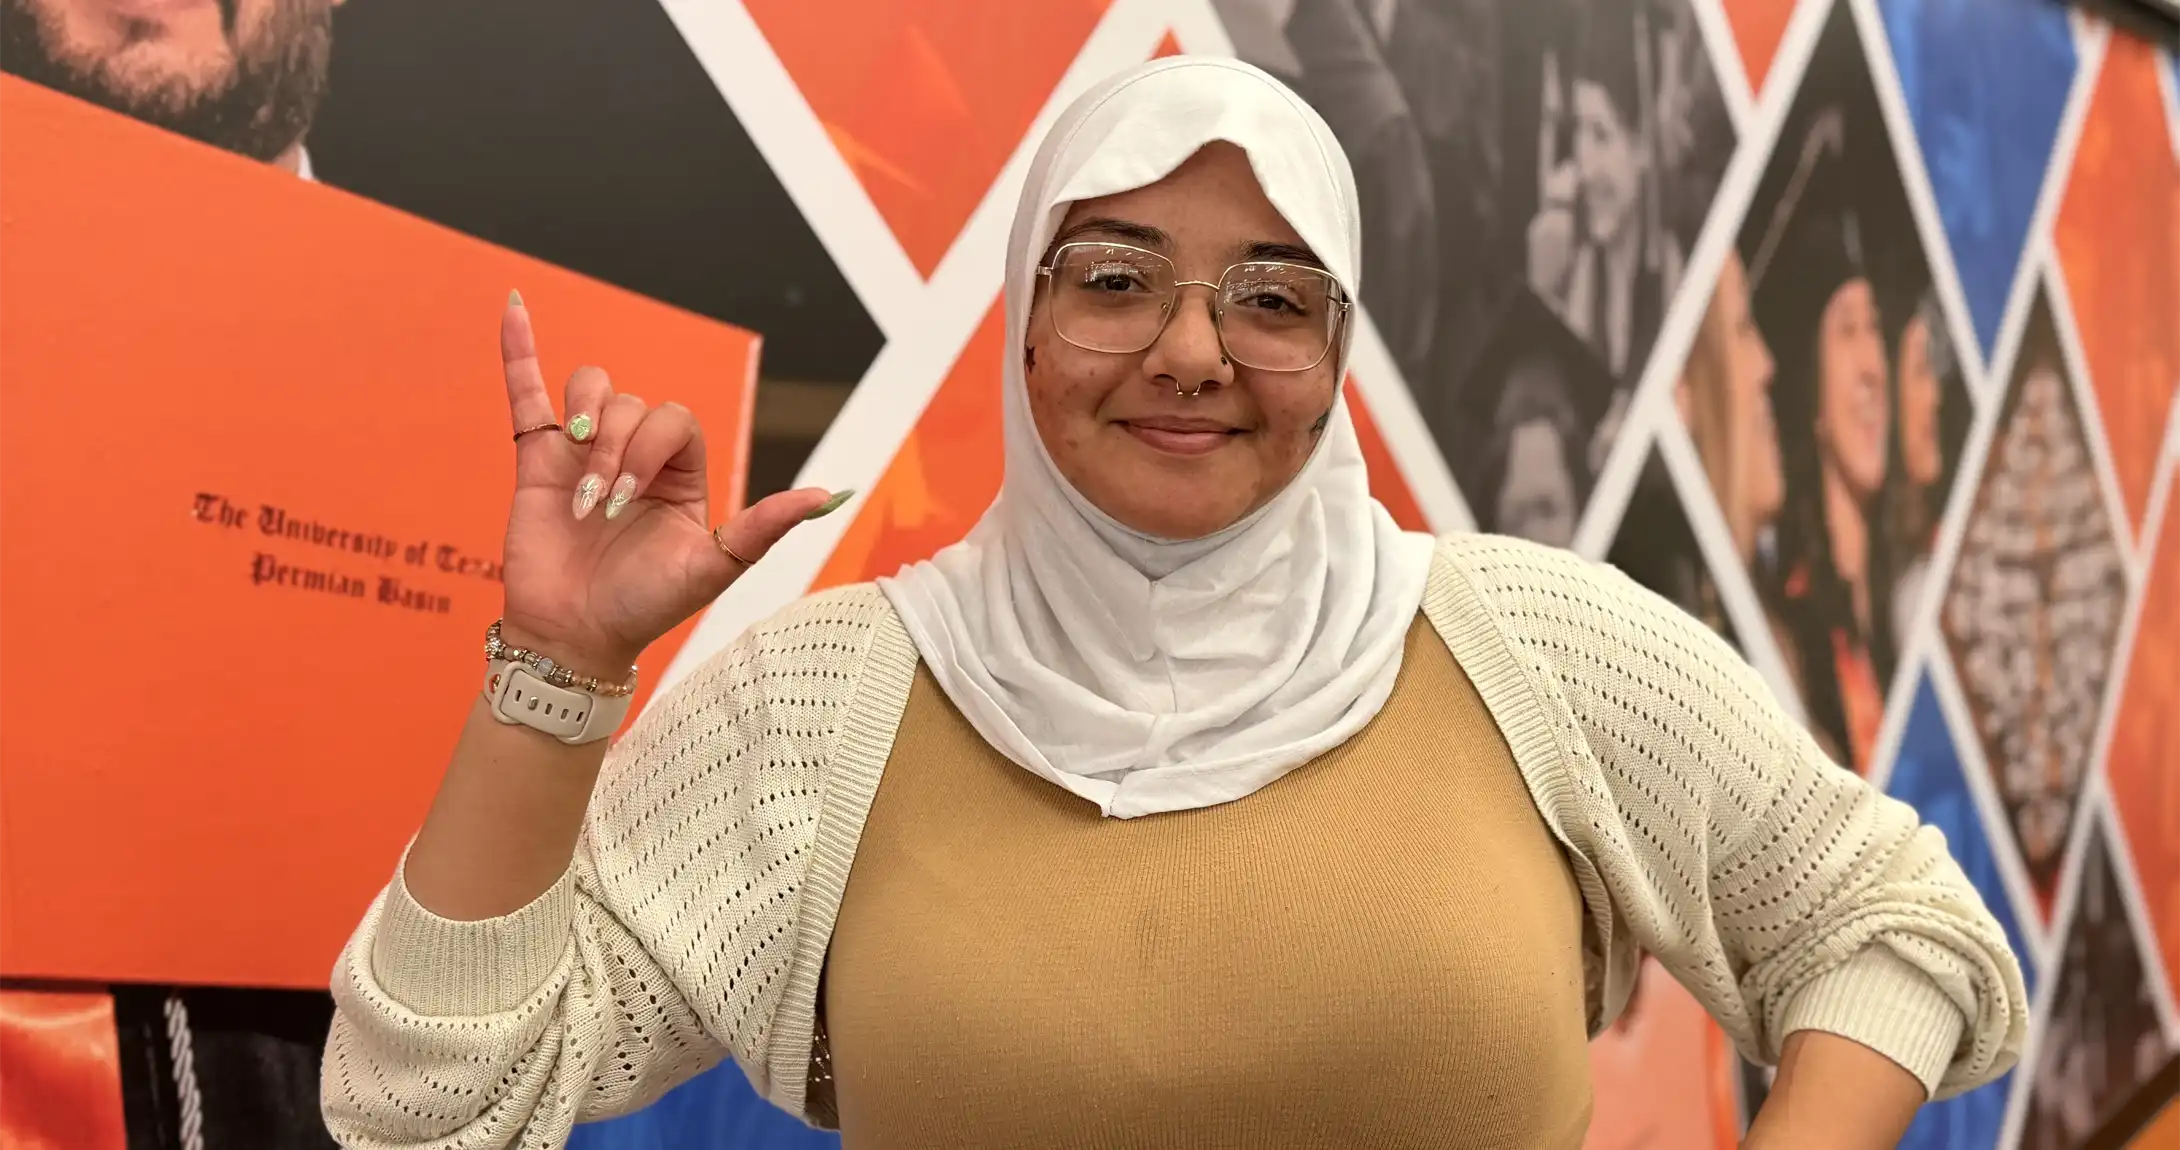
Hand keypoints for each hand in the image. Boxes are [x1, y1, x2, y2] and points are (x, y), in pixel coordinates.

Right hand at [493, 293, 844, 675]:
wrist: (574, 634)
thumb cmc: (644, 606)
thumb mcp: (711, 569)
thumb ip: (764, 529)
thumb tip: (827, 497)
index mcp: (680, 474)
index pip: (674, 420)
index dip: (651, 447)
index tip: (629, 501)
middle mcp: (634, 456)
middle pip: (630, 404)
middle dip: (617, 450)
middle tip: (603, 509)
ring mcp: (583, 452)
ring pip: (590, 389)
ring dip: (585, 422)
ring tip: (576, 481)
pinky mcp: (536, 457)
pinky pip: (527, 392)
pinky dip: (519, 349)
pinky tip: (514, 308)